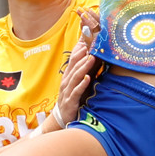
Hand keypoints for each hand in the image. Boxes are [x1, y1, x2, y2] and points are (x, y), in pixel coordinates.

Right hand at [53, 10, 100, 127]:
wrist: (62, 117)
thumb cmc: (72, 97)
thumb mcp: (77, 82)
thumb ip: (84, 69)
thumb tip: (92, 55)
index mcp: (68, 75)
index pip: (73, 59)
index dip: (79, 48)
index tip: (86, 38)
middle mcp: (67, 81)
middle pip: (74, 65)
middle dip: (81, 54)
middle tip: (90, 44)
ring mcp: (68, 91)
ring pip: (75, 76)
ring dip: (83, 66)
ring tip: (91, 58)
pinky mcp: (71, 101)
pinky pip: (76, 91)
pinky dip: (82, 84)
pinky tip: (88, 78)